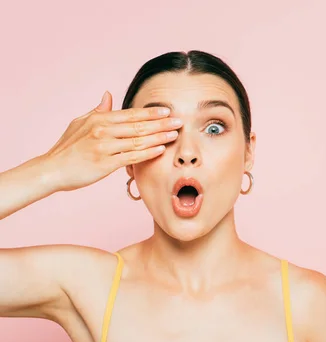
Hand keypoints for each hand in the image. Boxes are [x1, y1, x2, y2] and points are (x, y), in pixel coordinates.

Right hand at [44, 91, 180, 191]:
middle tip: (180, 121)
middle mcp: (103, 130)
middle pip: (139, 126)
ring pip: (138, 140)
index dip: (151, 113)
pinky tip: (161, 150)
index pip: (131, 114)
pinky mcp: (106, 163)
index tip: (167, 111)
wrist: (52, 169)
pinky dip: (148, 153)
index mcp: (99, 119)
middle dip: (161, 123)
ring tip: (175, 135)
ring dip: (159, 137)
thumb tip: (109, 95)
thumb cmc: (67, 147)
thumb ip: (98, 111)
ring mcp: (105, 147)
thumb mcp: (80, 123)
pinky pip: (132, 157)